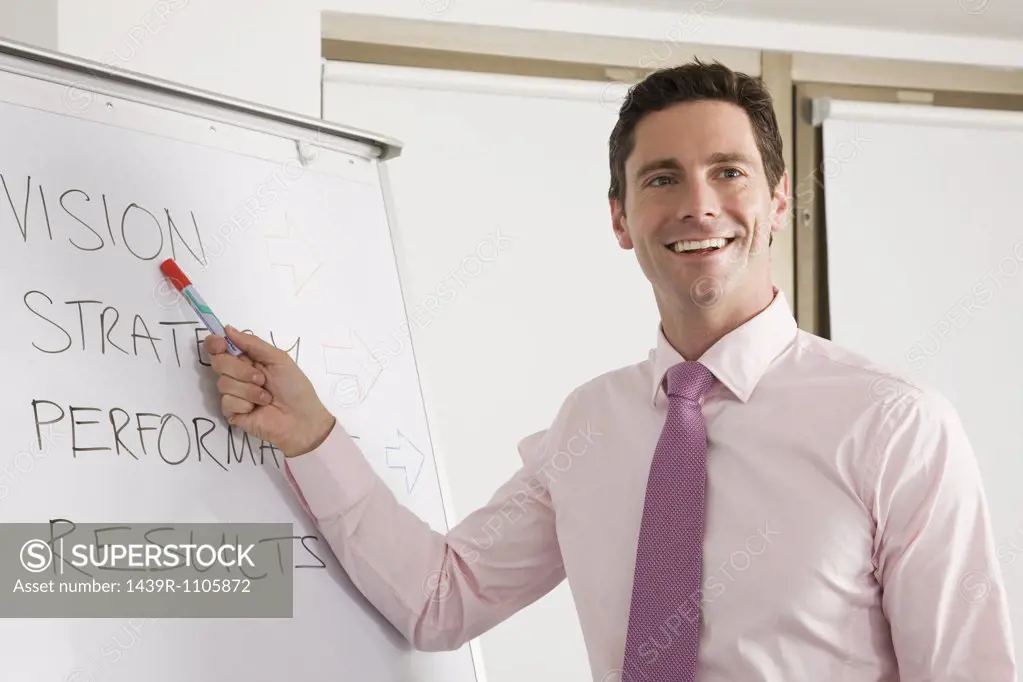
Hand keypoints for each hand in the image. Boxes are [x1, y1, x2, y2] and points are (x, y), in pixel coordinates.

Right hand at [204, 326, 335, 457]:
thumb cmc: (295, 387)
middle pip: (218, 362)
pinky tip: (258, 408)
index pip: (221, 348)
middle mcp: (237, 375)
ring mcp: (233, 394)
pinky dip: (246, 403)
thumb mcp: (278, 359)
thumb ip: (253, 343)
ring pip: (223, 383)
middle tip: (260, 378)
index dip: (216, 344)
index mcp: (248, 359)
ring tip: (266, 397)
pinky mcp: (232, 412)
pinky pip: (227, 401)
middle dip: (239, 369)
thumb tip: (228, 329)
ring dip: (249, 389)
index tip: (220, 344)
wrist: (301, 419)